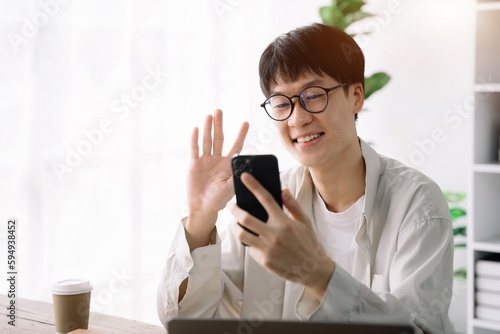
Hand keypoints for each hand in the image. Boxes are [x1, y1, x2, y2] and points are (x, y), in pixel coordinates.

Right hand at [186, 109, 248, 248]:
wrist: (203, 208)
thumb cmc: (219, 201)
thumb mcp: (231, 189)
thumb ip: (237, 177)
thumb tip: (245, 167)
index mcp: (228, 164)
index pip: (236, 146)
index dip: (241, 135)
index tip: (246, 123)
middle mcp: (217, 160)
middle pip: (219, 138)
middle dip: (220, 125)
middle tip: (219, 110)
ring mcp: (205, 161)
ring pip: (207, 141)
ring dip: (208, 128)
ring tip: (209, 115)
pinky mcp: (194, 164)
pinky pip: (195, 149)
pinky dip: (195, 139)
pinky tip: (197, 129)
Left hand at [229, 173, 334, 300]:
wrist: (313, 269)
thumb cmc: (308, 242)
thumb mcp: (304, 221)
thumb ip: (292, 205)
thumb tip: (283, 189)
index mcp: (284, 222)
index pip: (266, 199)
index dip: (254, 186)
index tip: (244, 176)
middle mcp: (275, 235)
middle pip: (246, 218)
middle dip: (234, 209)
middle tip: (231, 206)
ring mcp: (268, 249)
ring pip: (242, 235)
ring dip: (235, 227)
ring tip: (235, 223)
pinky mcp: (265, 261)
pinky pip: (250, 249)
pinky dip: (249, 242)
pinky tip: (252, 239)